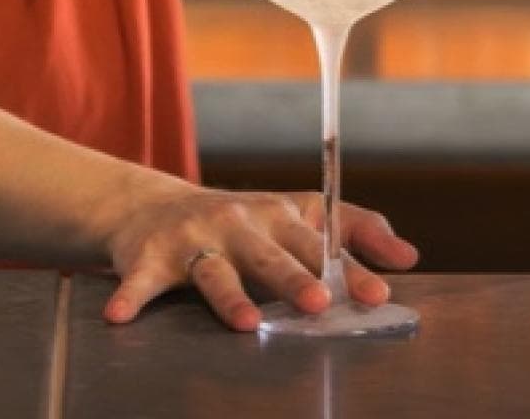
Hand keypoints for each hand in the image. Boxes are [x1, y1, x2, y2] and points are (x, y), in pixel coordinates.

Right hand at [101, 175, 418, 333]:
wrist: (149, 206)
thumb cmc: (240, 222)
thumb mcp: (294, 216)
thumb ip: (353, 232)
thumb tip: (409, 257)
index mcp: (275, 216)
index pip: (318, 244)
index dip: (349, 268)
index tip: (377, 294)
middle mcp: (235, 224)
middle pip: (269, 254)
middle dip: (293, 276)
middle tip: (319, 300)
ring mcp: (191, 240)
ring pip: (213, 272)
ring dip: (229, 296)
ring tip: (247, 322)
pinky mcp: (147, 256)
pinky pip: (139, 280)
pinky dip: (130, 296)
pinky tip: (120, 317)